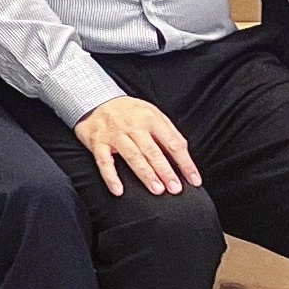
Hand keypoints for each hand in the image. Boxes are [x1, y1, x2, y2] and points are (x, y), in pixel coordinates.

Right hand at [71, 93, 199, 197]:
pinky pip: (104, 161)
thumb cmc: (129, 111)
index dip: (185, 163)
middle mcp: (133, 126)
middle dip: (165, 171)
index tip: (194, 180)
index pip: (173, 143)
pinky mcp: (97, 142)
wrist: (94, 98)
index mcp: (151, 118)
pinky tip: (118, 190)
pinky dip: (111, 177)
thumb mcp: (152, 114)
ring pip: (132, 156)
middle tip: (175, 188)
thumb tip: (185, 157)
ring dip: (145, 174)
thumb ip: (168, 133)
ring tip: (157, 189)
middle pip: (152, 151)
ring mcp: (114, 134)